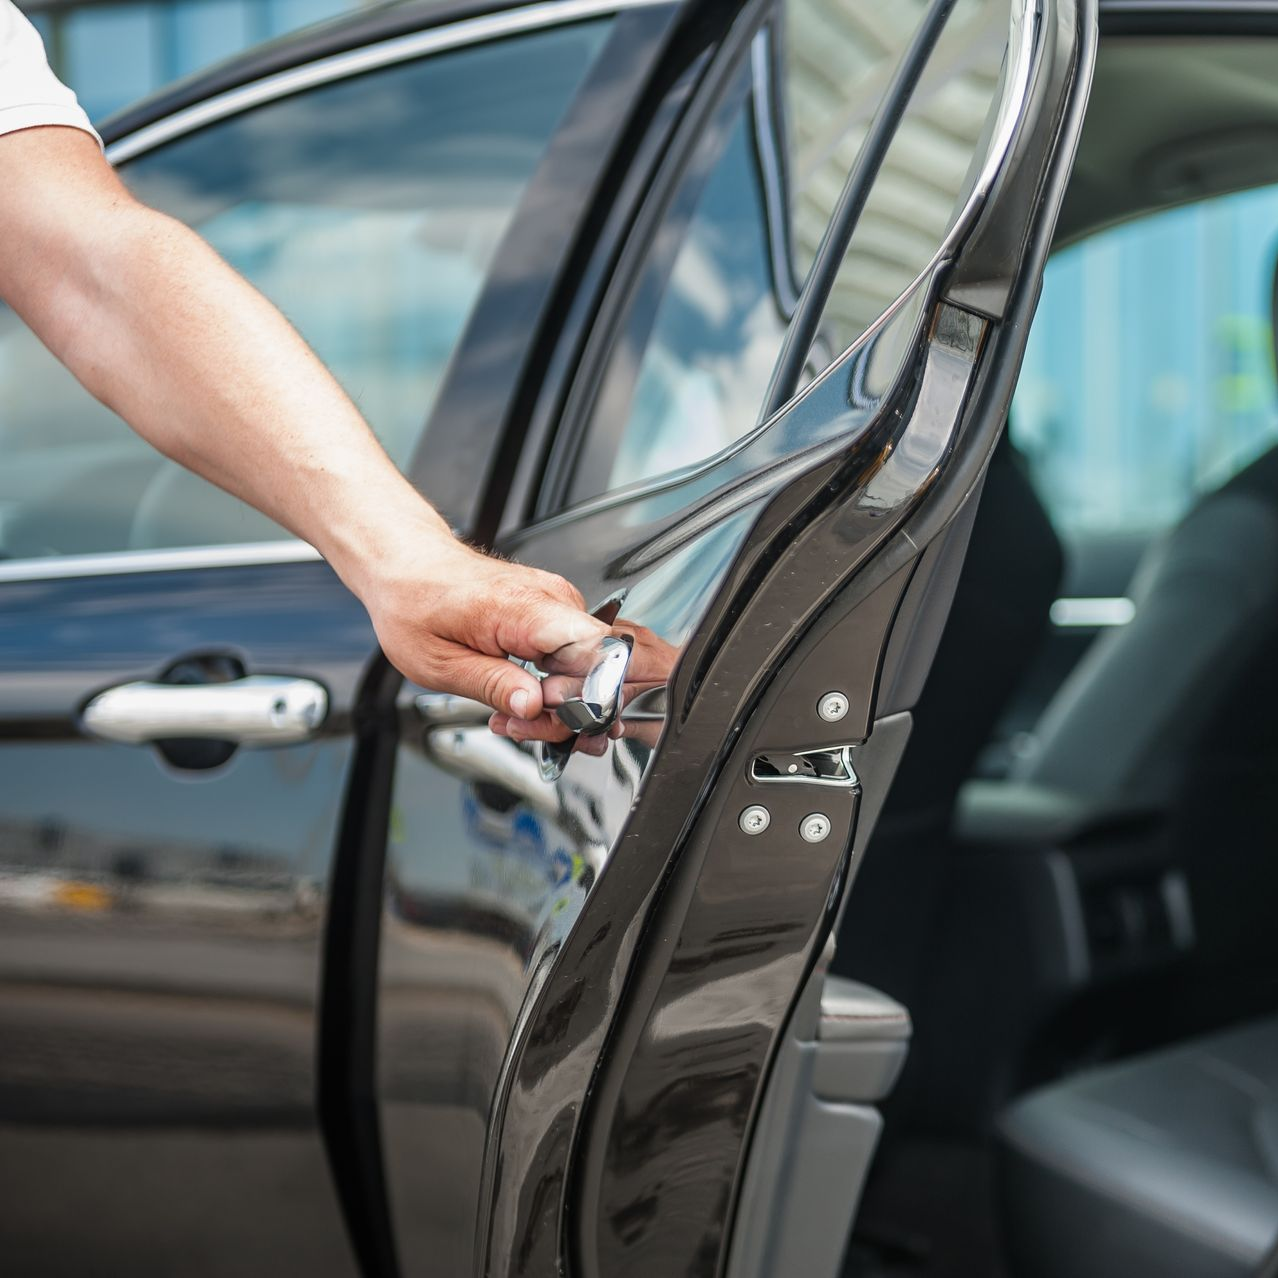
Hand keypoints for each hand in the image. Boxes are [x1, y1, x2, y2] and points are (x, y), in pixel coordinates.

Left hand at [351, 521, 607, 719]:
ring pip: (589, 672)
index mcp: (525, 608)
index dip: (585, 693)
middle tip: (518, 724)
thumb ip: (492, 686)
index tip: (545, 710)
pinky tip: (522, 695)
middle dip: (566, 713)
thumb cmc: (416, 601)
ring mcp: (560, 605)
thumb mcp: (438, 661)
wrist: (409, 565)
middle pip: (598, 671)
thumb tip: (533, 707)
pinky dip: (554, 687)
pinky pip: (575, 660)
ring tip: (512, 712)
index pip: (598, 650)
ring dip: (558, 705)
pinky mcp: (558, 615)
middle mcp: (553, 601)